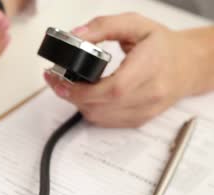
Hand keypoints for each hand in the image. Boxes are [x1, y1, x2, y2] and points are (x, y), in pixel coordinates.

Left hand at [44, 13, 197, 127]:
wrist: (187, 65)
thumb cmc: (162, 45)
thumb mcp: (135, 24)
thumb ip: (104, 27)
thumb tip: (76, 36)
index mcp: (151, 67)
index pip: (114, 89)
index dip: (82, 90)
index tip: (60, 80)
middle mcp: (150, 93)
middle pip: (101, 105)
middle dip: (72, 94)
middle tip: (57, 80)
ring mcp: (145, 110)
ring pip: (99, 116)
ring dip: (79, 103)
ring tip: (71, 86)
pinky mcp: (139, 121)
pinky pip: (106, 122)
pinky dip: (91, 110)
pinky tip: (88, 96)